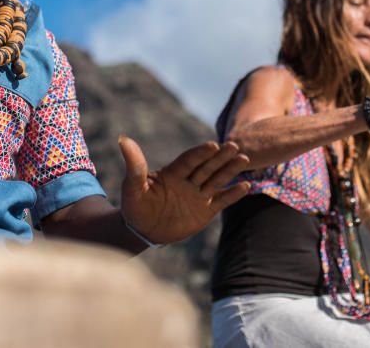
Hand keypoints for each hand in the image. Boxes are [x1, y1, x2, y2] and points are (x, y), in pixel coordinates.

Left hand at [119, 137, 250, 244]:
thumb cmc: (134, 206)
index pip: (189, 160)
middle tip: (234, 145)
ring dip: (230, 170)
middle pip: (207, 166)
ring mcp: (198, 195)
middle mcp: (188, 181)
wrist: (142, 230)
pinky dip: (233, 194)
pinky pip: (221, 201)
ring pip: (217, 180)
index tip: (212, 145)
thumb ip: (134, 165)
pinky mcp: (205, 211)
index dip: (200, 153)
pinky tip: (247, 185)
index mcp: (172, 172)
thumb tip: (122, 139)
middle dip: (220, 157)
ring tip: (244, 159)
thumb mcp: (132, 186)